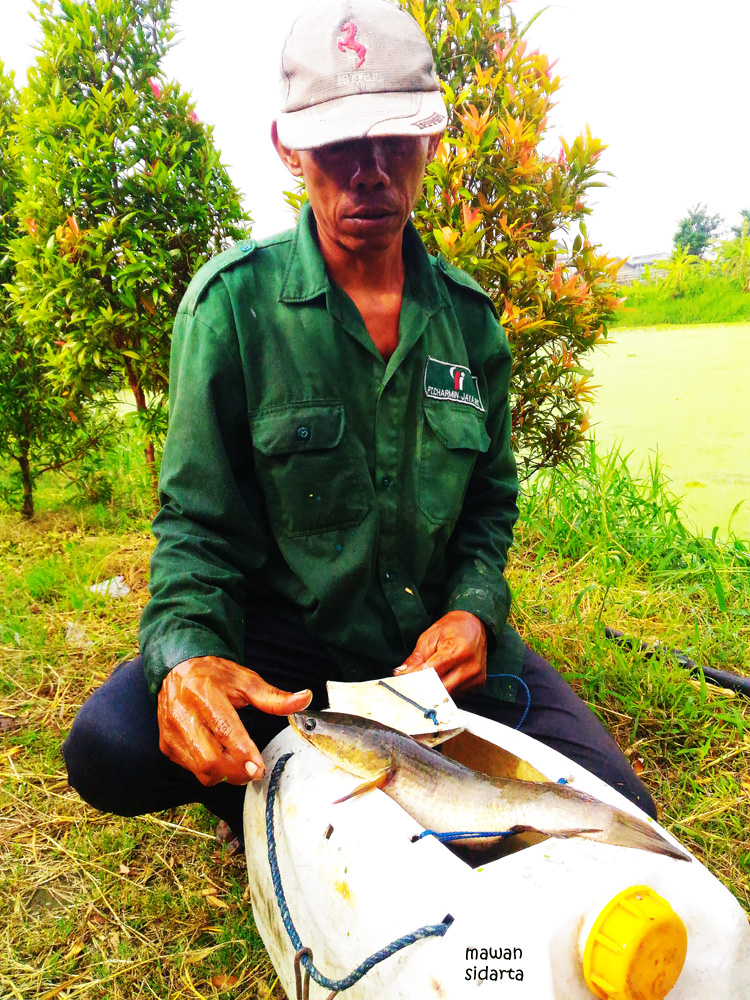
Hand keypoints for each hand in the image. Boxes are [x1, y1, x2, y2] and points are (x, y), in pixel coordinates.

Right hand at [157, 656, 311, 785]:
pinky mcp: (166, 745)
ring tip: (241, 767)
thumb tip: (304, 699)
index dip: (242, 751)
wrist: (177, 670)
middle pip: (208, 758)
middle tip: (254, 772)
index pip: (224, 728)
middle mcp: (183, 714)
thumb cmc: (214, 676)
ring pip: (199, 769)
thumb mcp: (245, 680)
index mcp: (203, 694)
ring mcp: (171, 732)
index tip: (258, 767)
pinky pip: (190, 769)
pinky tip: (221, 758)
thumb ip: (274, 696)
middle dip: (235, 772)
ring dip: (224, 775)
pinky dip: (209, 770)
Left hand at [394, 611, 486, 694]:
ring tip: (428, 680)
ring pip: (448, 694)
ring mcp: (476, 677)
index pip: (431, 673)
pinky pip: (457, 693)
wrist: (476, 625)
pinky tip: (444, 678)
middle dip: (424, 688)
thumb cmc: (451, 628)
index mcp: (457, 651)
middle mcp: (470, 666)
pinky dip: (447, 689)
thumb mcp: (429, 637)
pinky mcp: (479, 683)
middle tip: (412, 685)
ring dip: (435, 690)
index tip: (404, 682)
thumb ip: (415, 658)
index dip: (416, 679)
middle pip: (440, 688)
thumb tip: (400, 674)